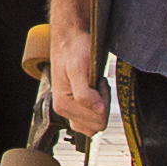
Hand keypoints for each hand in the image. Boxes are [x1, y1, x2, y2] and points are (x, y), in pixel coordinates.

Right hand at [45, 14, 105, 138]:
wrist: (70, 40)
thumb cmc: (73, 50)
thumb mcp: (78, 69)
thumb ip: (85, 93)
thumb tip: (98, 112)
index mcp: (62, 105)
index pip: (96, 121)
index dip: (104, 102)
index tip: (99, 83)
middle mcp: (63, 111)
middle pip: (97, 124)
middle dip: (103, 104)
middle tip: (98, 83)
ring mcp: (69, 110)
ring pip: (95, 124)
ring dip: (101, 106)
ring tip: (96, 86)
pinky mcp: (74, 107)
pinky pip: (92, 119)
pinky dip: (98, 106)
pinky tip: (95, 90)